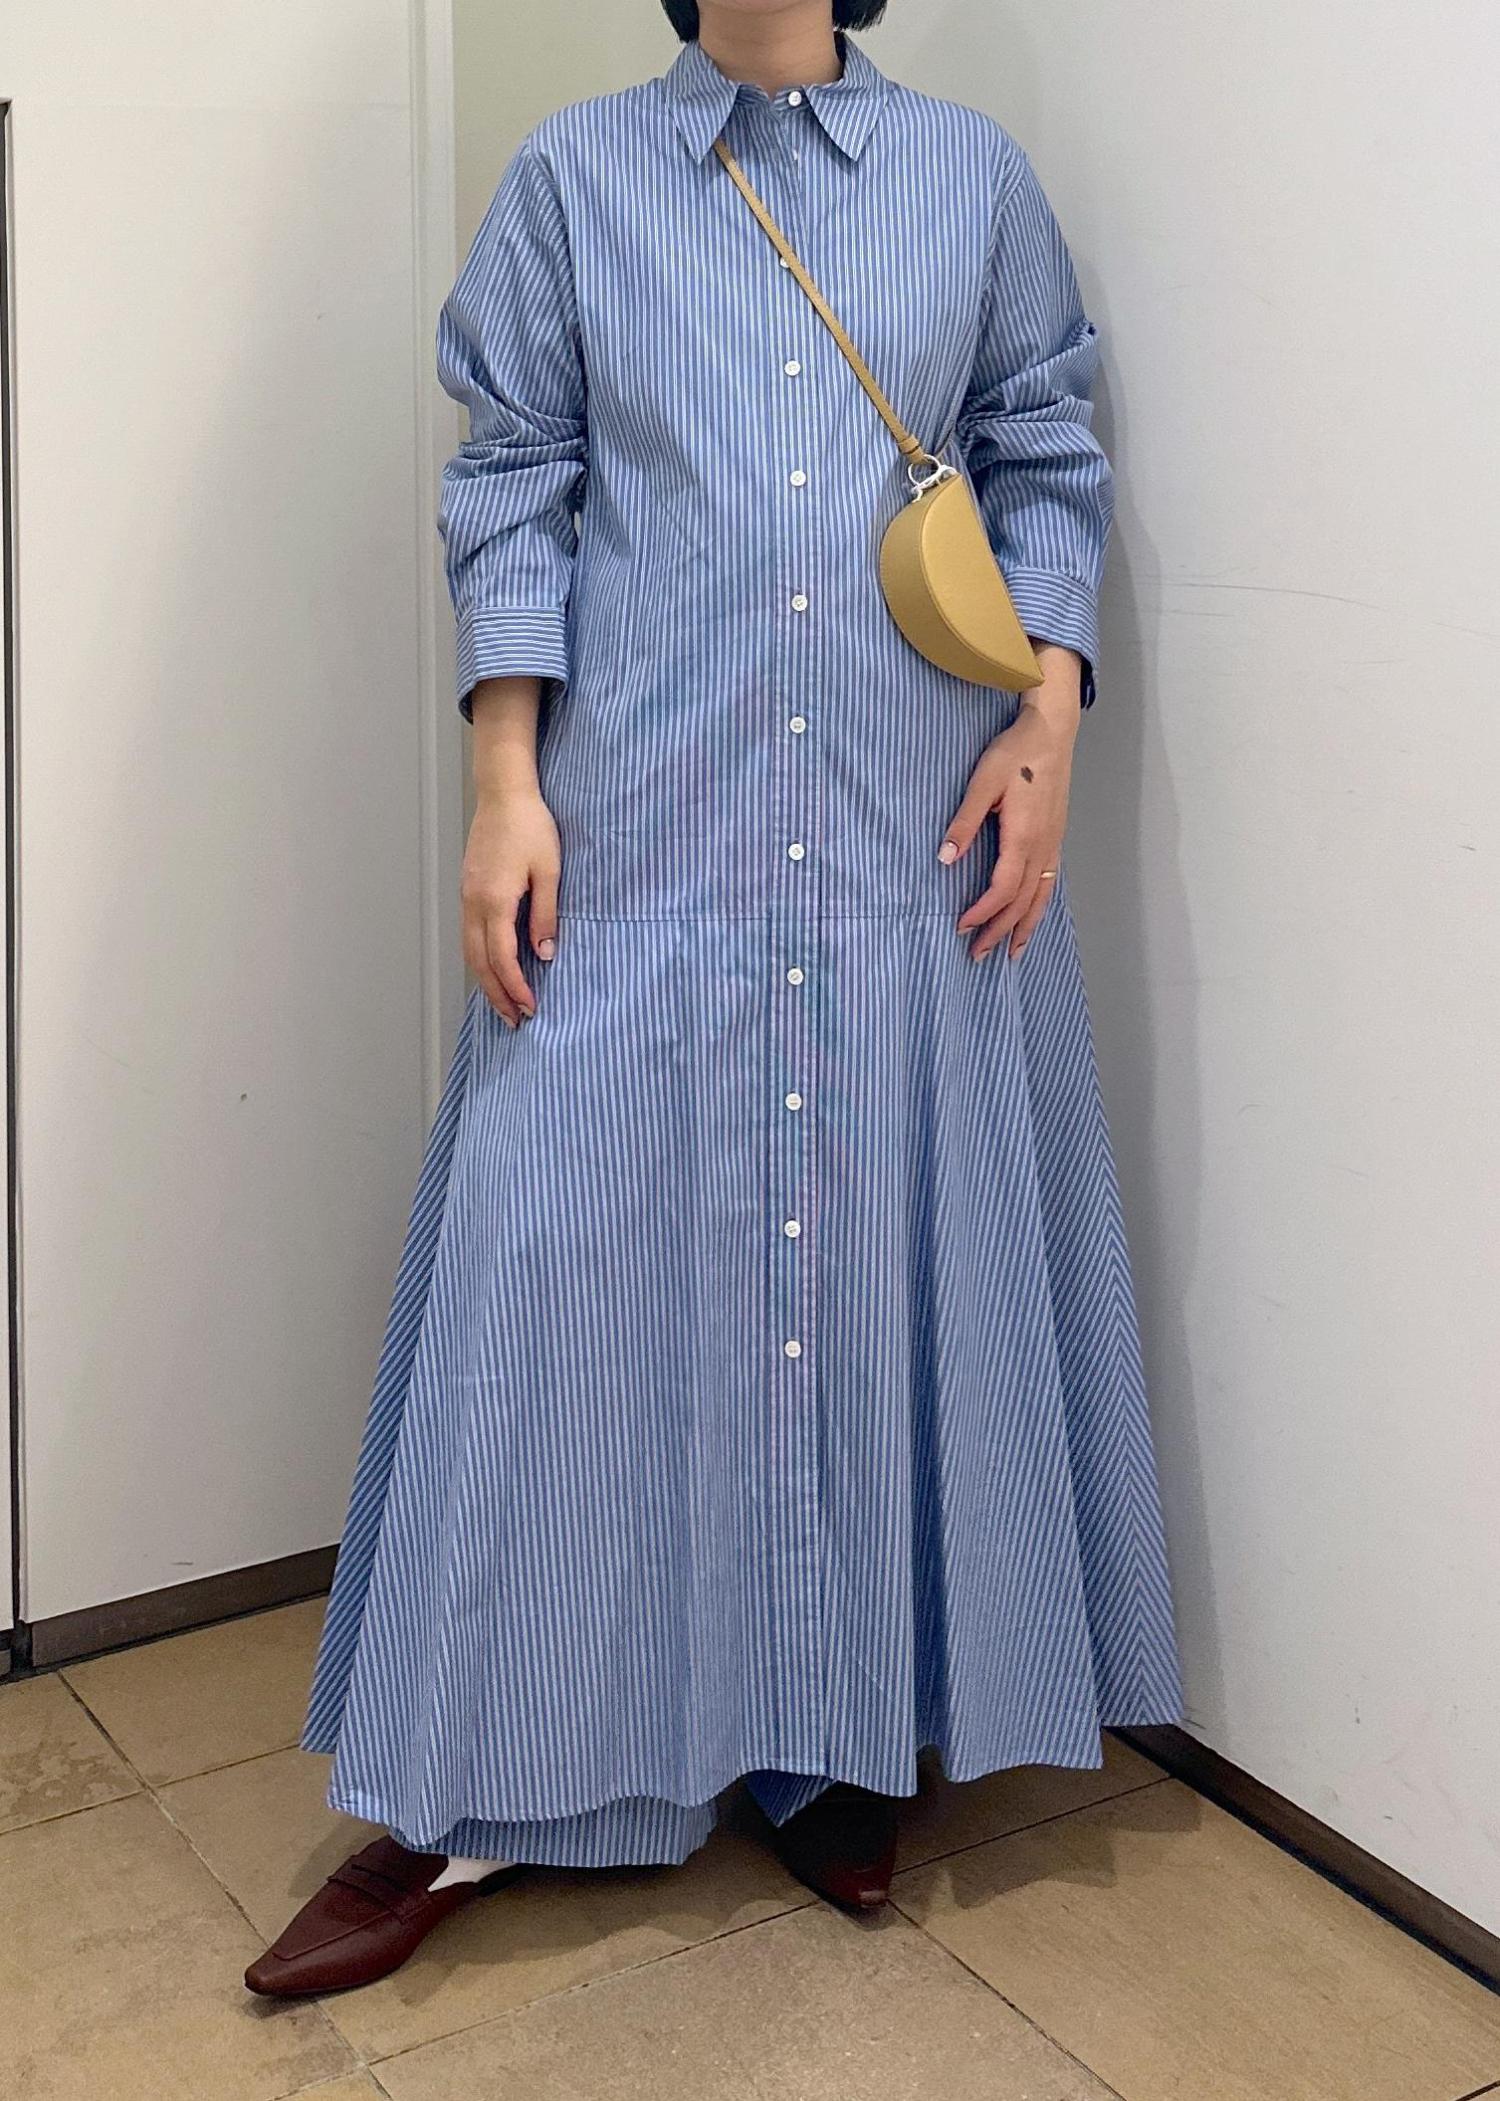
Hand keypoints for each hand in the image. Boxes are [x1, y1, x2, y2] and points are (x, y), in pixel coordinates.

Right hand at [460, 786, 559, 1025]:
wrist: (503, 793)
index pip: (501, 958)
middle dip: (496, 995)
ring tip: (503, 1004)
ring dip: (485, 981)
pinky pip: (469, 935)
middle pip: (478, 963)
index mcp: (494, 900)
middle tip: (514, 1020)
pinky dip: (479, 959)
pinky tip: (492, 969)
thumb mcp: (549, 871)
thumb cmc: (530, 826)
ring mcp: (466, 897)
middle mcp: (473, 903)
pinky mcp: (468, 890)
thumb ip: (545, 915)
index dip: (515, 987)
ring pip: (469, 951)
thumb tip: (543, 953)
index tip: (531, 1008)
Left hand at [939, 692, 1077, 959]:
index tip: (961, 927)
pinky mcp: (1056, 840)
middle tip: (977, 955)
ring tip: (1012, 954)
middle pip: (1022, 903)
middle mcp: (1043, 848)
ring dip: (1024, 928)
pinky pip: (1049, 885)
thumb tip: (945, 858)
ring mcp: (1053, 846)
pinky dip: (1039, 908)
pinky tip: (1031, 919)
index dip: (983, 912)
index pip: (1003, 889)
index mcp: (1024, 836)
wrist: (1052, 733)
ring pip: (1040, 899)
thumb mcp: (982, 782)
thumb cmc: (1016, 754)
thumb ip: (964, 822)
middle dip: (999, 931)